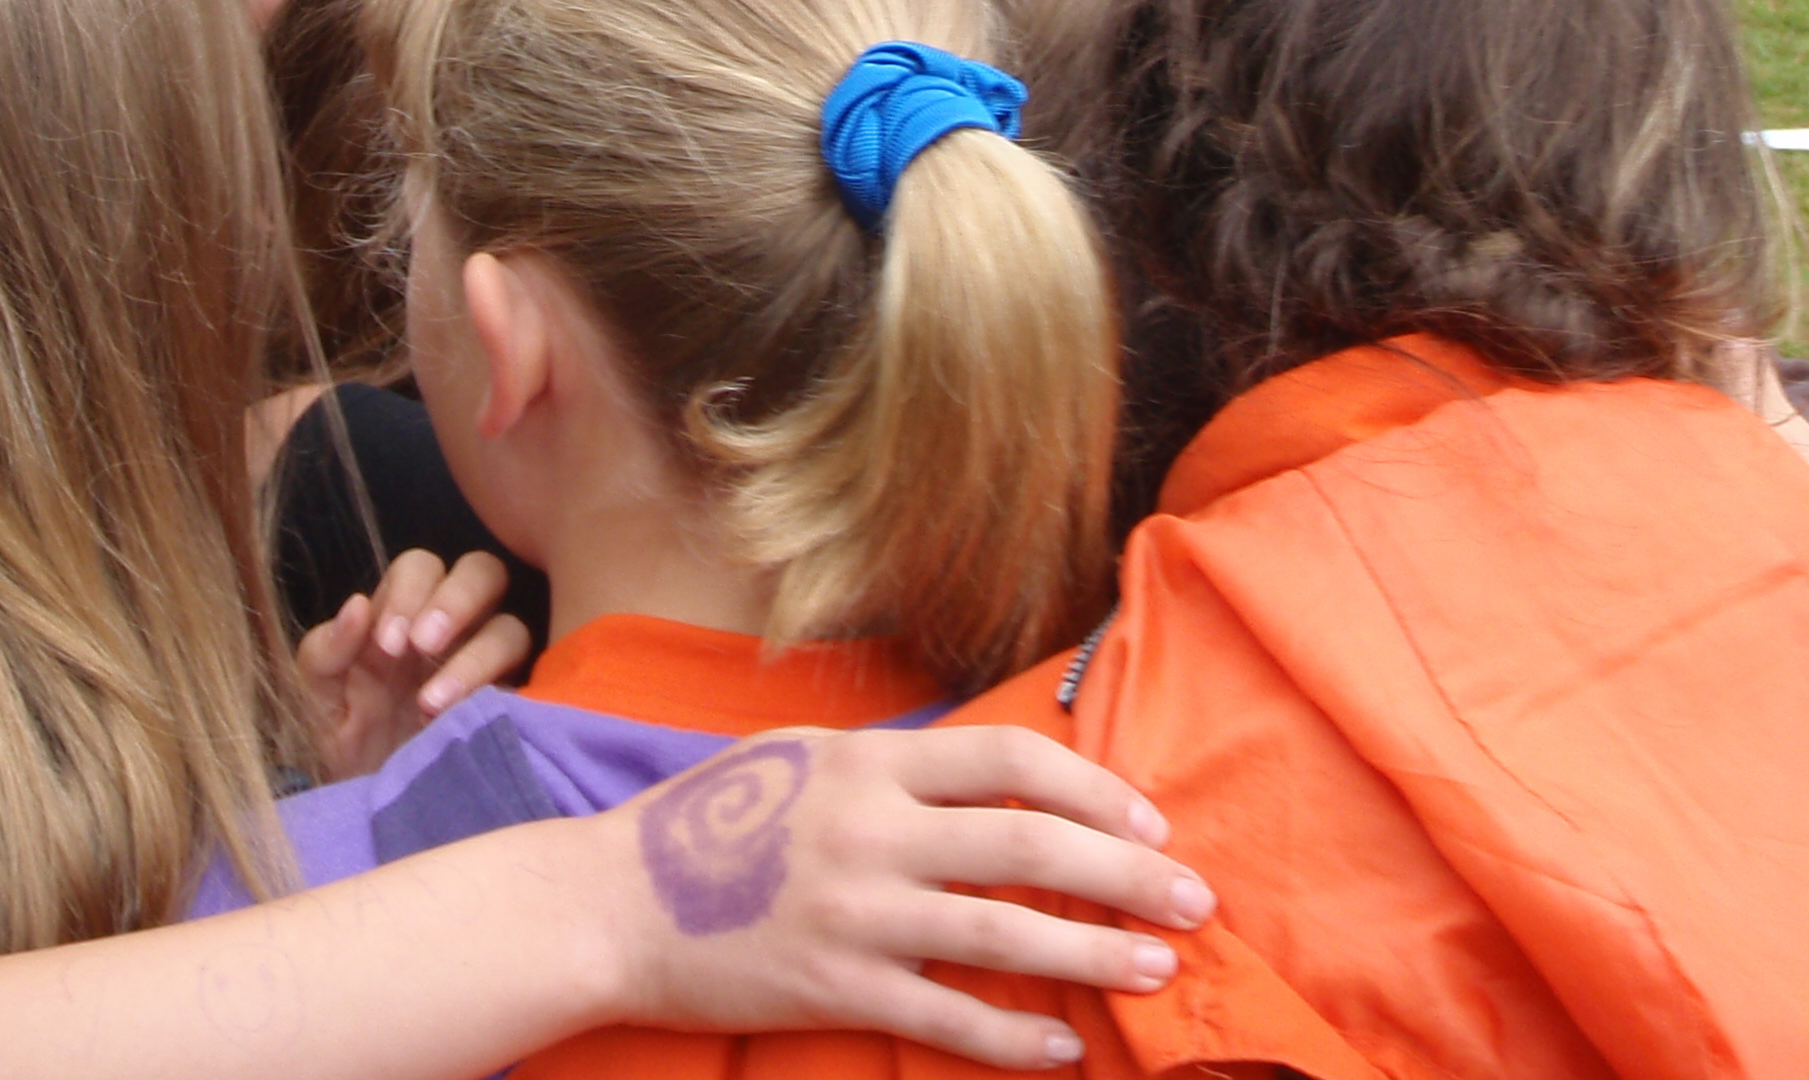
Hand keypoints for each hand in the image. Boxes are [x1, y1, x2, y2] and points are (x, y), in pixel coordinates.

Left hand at [295, 547, 530, 779]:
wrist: (365, 807)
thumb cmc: (340, 743)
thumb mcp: (317, 698)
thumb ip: (325, 651)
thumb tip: (356, 605)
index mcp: (403, 615)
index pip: (422, 567)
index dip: (409, 591)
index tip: (387, 642)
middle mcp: (453, 631)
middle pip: (482, 572)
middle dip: (455, 600)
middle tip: (422, 645)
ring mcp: (486, 668)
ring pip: (511, 628)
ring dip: (475, 656)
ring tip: (431, 703)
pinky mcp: (509, 708)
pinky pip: (530, 686)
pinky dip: (498, 694)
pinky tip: (463, 720)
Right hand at [602, 723, 1213, 1066]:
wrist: (612, 904)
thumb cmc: (708, 822)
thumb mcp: (798, 757)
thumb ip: (889, 764)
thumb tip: (986, 774)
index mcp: (868, 762)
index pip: (1010, 760)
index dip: (1093, 788)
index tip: (1150, 820)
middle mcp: (872, 830)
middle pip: (1028, 844)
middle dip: (1126, 872)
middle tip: (1195, 897)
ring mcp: (855, 913)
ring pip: (1003, 933)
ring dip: (1093, 952)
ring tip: (1157, 966)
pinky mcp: (835, 988)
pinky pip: (945, 1018)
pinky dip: (1012, 1039)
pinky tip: (1063, 1050)